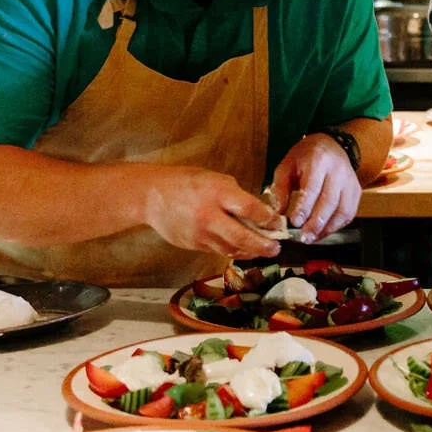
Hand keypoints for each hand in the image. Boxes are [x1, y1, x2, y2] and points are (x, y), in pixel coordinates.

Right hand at [140, 169, 281, 258]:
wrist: (152, 196)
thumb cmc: (186, 182)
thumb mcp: (214, 179)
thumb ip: (235, 195)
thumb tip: (257, 211)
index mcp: (217, 193)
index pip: (249, 209)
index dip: (268, 219)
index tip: (279, 223)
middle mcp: (209, 216)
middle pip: (242, 237)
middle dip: (263, 245)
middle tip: (276, 248)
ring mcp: (200, 234)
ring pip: (231, 249)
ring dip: (250, 252)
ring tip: (264, 251)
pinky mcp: (193, 245)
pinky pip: (217, 251)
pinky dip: (232, 251)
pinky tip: (243, 250)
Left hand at [268, 133, 362, 242]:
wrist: (331, 145)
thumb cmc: (306, 156)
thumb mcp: (287, 165)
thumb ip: (281, 188)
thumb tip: (279, 213)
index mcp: (318, 160)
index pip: (313, 187)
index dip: (304, 207)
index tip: (294, 222)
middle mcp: (338, 171)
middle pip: (330, 201)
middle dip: (316, 223)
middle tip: (304, 237)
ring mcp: (350, 181)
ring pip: (343, 210)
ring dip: (327, 228)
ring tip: (313, 238)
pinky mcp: (356, 191)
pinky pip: (349, 213)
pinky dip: (336, 226)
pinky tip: (323, 232)